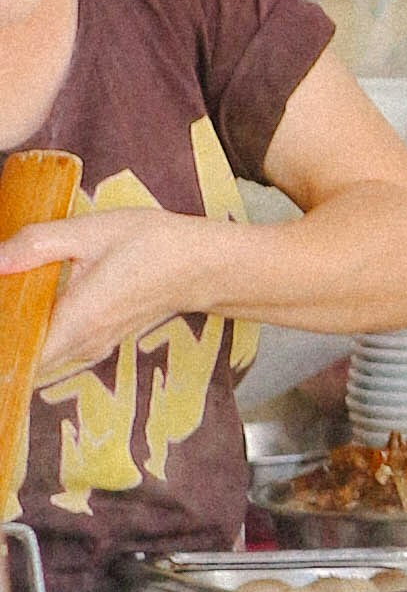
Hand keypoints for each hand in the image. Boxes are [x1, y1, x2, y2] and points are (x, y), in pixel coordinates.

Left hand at [2, 210, 219, 383]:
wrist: (202, 266)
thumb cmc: (154, 246)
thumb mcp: (94, 232)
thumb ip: (39, 244)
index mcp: (78, 321)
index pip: (20, 359)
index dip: (4, 347)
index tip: (3, 314)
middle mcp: (83, 344)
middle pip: (24, 359)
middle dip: (8, 337)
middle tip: (6, 299)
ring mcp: (91, 347)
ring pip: (38, 354)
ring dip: (19, 335)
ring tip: (13, 300)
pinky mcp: (97, 341)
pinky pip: (55, 348)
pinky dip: (37, 332)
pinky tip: (32, 302)